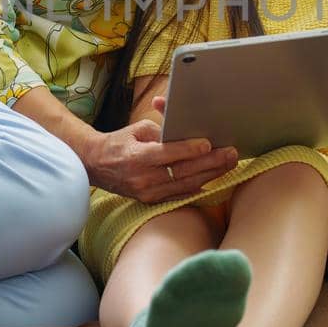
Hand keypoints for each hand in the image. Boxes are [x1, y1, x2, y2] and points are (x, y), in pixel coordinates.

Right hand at [80, 112, 238, 204]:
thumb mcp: (137, 129)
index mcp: (136, 157)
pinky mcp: (151, 201)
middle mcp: (142, 178)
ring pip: (185, 185)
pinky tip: (214, 179)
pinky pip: (179, 194)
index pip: (167, 154)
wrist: (96, 166)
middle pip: (182, 172)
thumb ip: (162, 129)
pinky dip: (198, 187)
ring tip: (228, 165)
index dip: (189, 149)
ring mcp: (147, 193)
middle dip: (210, 163)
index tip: (208, 143)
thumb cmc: (120, 142)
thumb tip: (186, 126)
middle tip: (231, 154)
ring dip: (210, 175)